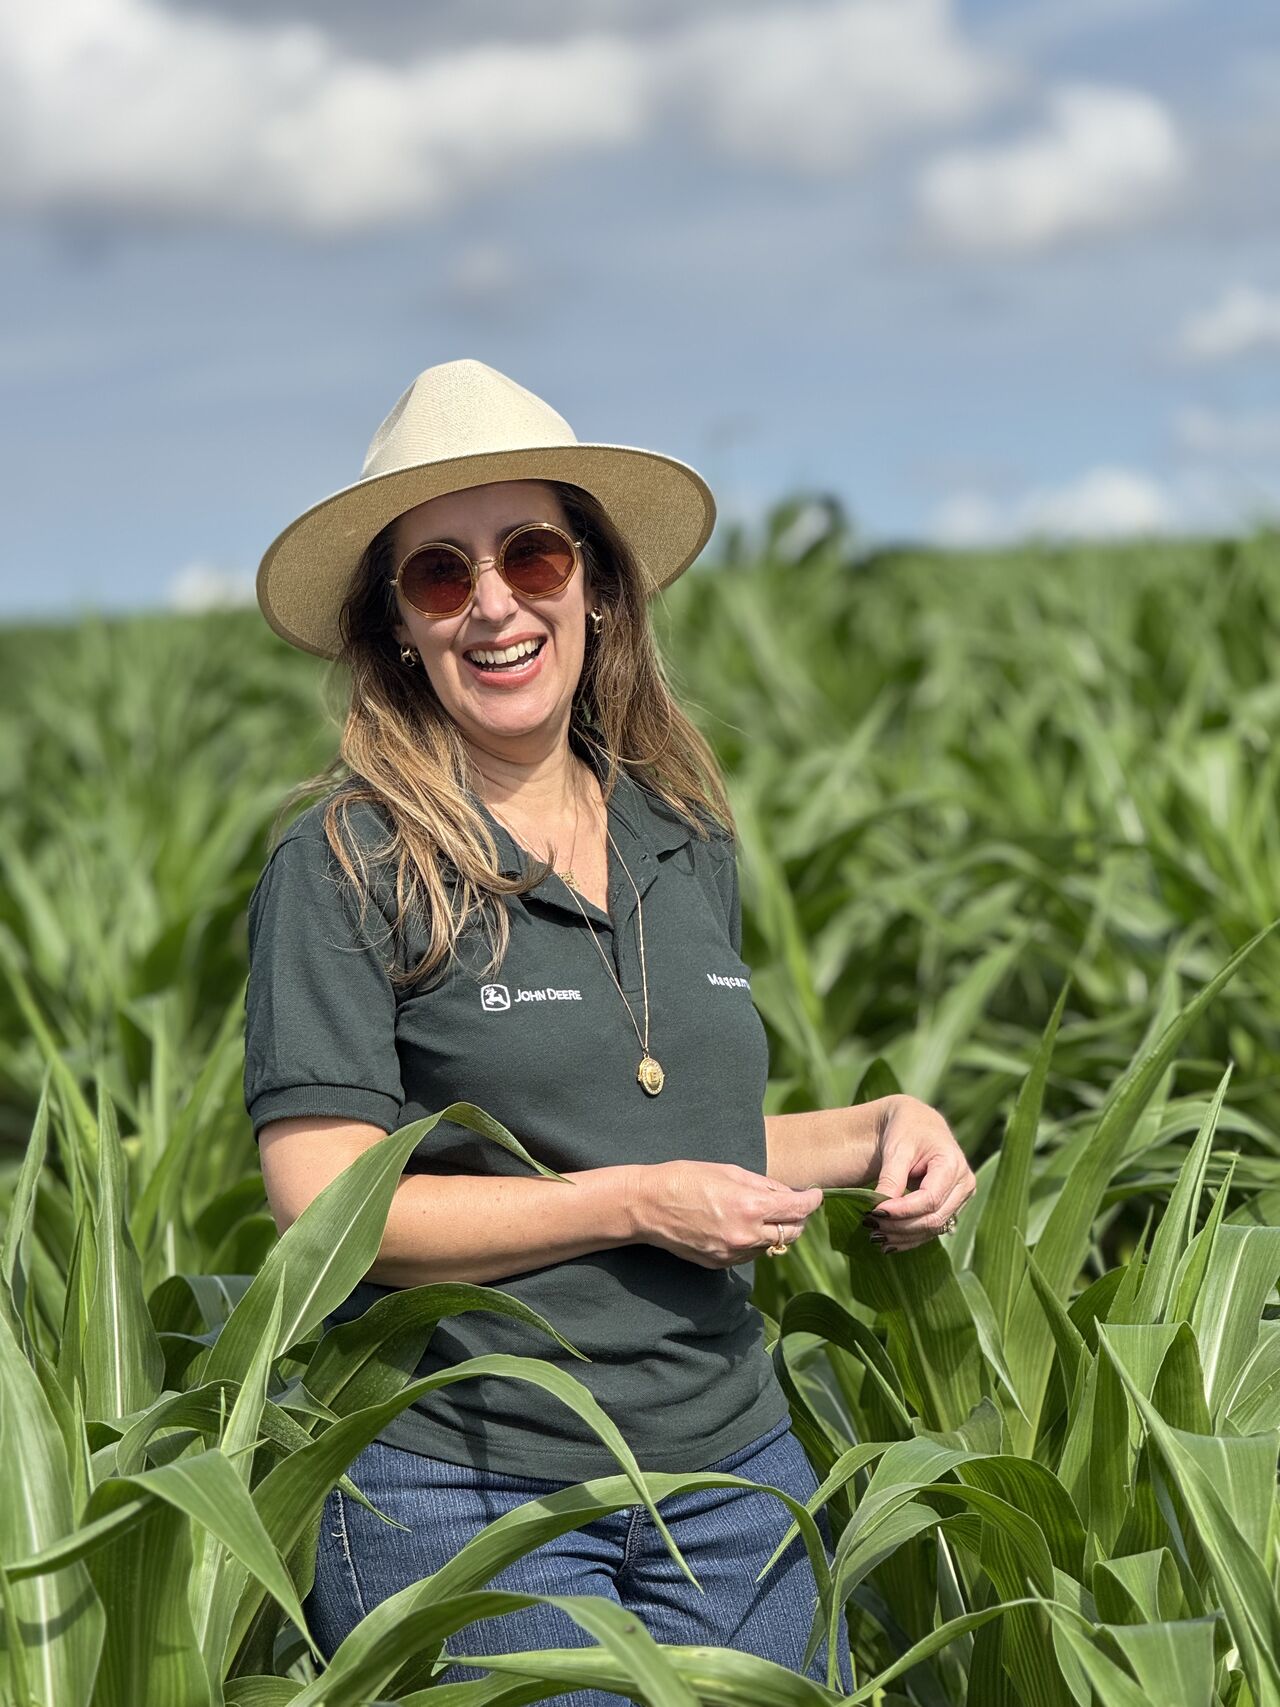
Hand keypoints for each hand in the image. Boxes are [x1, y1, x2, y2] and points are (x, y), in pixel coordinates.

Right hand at [633, 1160, 823, 1268]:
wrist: (649, 1205)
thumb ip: (764, 1185)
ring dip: (774, 1231)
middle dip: (797, 1218)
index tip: (816, 1194)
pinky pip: (750, 1255)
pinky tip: (738, 1225)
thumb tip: (789, 1194)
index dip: (812, 1201)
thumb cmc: (687, 1179)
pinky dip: (753, 1242)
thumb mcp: (730, 1171)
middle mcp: (746, 1236)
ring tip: (758, 1212)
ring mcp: (732, 1254)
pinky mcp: (720, 1264)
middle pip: (792, 1233)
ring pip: (771, 1246)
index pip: (798, 1210)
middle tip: (791, 1204)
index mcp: (750, 1207)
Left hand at [866, 1096, 973, 1251]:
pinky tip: (888, 1241)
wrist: (918, 1124)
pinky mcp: (952, 1207)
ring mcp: (960, 1198)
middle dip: (900, 1226)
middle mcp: (964, 1184)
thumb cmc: (906, 1130)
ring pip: (933, 1228)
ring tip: (875, 1235)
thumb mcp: (896, 1148)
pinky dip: (910, 1237)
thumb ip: (891, 1178)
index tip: (874, 1212)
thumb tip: (879, 1211)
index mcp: (953, 1164)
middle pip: (933, 1218)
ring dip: (903, 1236)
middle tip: (870, 1225)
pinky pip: (932, 1228)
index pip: (929, 1199)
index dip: (902, 1211)